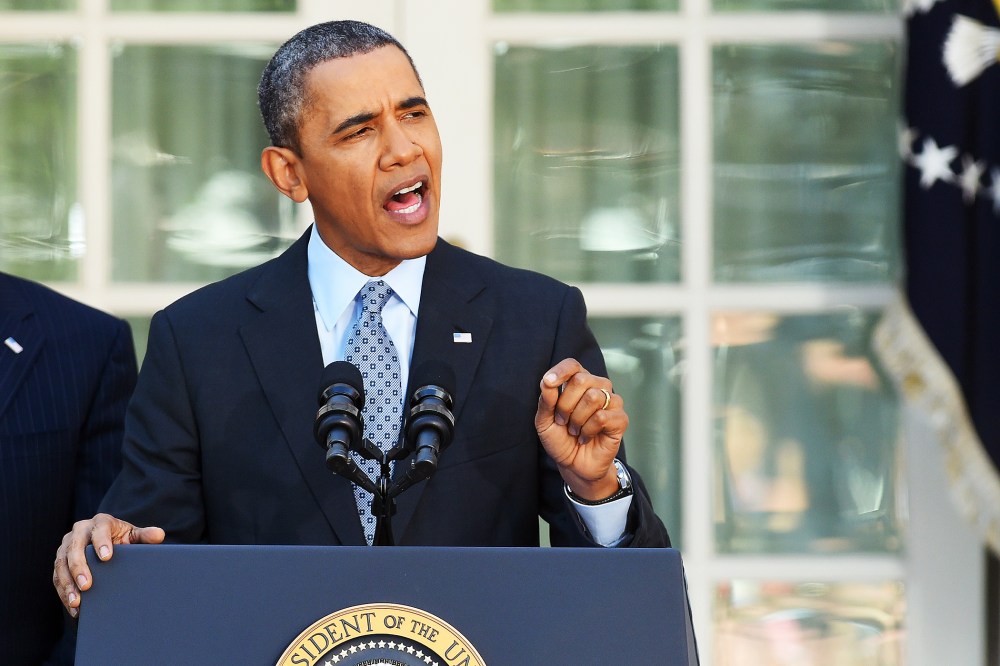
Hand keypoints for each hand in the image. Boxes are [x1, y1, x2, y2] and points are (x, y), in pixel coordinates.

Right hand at [53, 513, 164, 617]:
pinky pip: (57, 578)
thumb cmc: (122, 538)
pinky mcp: (60, 562)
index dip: (102, 542)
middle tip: (88, 586)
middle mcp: (79, 531)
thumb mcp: (133, 535)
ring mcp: (66, 546)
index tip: (107, 557)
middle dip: (80, 567)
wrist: (105, 542)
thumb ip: (145, 536)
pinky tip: (74, 608)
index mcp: (100, 522)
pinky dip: (64, 593)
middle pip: (75, 548)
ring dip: (68, 584)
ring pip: (61, 565)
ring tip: (77, 602)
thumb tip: (159, 535)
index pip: (99, 529)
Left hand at [535, 358, 626, 500]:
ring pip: (593, 397)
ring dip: (577, 419)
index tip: (548, 383)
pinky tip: (586, 437)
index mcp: (579, 383)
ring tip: (575, 430)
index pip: (572, 365)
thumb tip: (547, 382)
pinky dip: (588, 430)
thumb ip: (545, 401)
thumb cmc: (561, 440)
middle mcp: (597, 387)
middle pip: (581, 380)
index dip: (560, 371)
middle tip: (563, 421)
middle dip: (565, 404)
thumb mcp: (545, 421)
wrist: (573, 465)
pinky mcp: (620, 419)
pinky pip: (602, 417)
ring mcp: (611, 402)